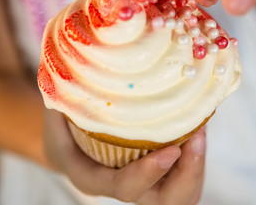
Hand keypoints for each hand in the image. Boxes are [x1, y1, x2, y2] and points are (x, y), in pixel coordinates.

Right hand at [43, 109, 205, 203]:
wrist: (66, 145)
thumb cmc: (59, 127)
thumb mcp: (54, 113)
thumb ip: (63, 97)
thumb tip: (69, 65)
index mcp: (93, 178)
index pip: (124, 187)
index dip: (148, 172)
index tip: (171, 150)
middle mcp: (123, 187)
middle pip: (164, 203)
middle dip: (187, 174)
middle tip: (198, 138)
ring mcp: (145, 184)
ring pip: (181, 194)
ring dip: (197, 165)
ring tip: (201, 130)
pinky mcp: (160, 175)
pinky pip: (185, 177)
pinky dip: (196, 156)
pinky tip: (198, 125)